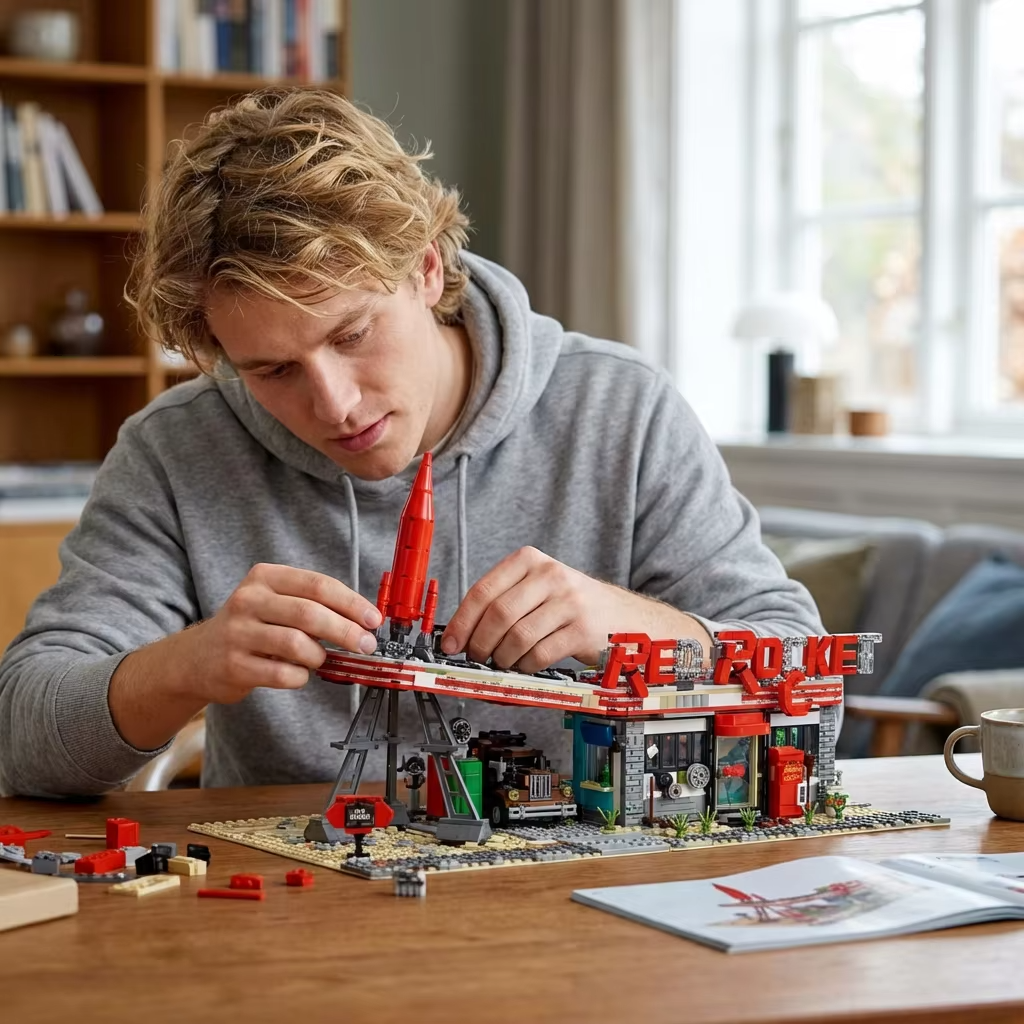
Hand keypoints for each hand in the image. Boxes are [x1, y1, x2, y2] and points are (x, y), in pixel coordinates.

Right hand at [177, 563, 381, 702]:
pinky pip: (282, 673)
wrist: (197, 658)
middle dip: (346, 631)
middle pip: (310, 613)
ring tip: (321, 659)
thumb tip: (363, 621)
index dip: (351, 603)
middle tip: (365, 645)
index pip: (318, 585)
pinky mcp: (234, 665)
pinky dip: (300, 677)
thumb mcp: (275, 602)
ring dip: (320, 656)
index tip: (373, 619)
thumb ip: (313, 605)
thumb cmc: (250, 627)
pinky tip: (299, 674)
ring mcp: (238, 633)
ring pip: (297, 644)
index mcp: (265, 577)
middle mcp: (249, 600)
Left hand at [439, 547, 709, 673]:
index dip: (462, 621)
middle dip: (480, 644)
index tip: (451, 643)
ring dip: (503, 658)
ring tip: (506, 662)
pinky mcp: (581, 629)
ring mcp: (568, 601)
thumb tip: (461, 631)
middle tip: (478, 658)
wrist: (629, 620)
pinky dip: (526, 666)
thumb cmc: (575, 608)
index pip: (483, 590)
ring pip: (516, 637)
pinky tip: (528, 665)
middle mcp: (550, 575)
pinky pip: (538, 654)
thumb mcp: (541, 589)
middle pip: (498, 615)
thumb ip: (506, 600)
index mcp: (531, 560)